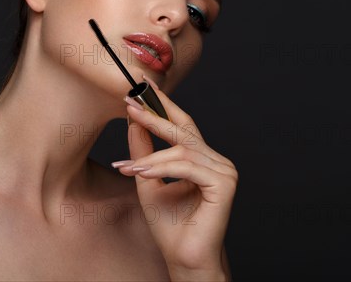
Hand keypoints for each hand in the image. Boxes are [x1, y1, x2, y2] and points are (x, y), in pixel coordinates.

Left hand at [113, 75, 237, 279]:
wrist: (184, 259)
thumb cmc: (169, 226)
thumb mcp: (148, 180)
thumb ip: (143, 152)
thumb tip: (133, 121)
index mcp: (203, 159)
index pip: (182, 127)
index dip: (161, 107)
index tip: (138, 91)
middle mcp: (216, 161)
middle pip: (185, 129)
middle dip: (156, 114)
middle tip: (130, 102)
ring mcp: (224, 171)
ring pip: (182, 150)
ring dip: (150, 156)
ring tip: (127, 167)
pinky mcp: (224, 183)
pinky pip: (187, 166)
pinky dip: (161, 168)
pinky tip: (140, 173)